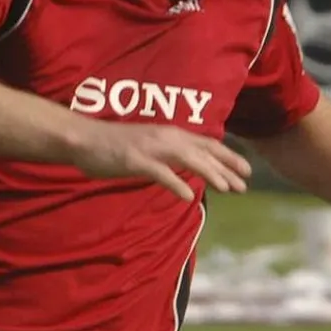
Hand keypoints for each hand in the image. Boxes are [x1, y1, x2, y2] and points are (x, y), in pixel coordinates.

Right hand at [67, 121, 250, 202]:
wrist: (83, 138)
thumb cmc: (114, 145)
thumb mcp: (148, 147)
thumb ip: (169, 155)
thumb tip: (188, 169)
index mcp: (169, 134)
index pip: (206, 144)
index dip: (228, 156)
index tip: (246, 170)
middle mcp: (165, 137)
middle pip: (204, 152)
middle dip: (227, 168)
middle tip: (245, 185)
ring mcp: (151, 148)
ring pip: (188, 159)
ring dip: (210, 173)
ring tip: (227, 188)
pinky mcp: (135, 160)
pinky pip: (160, 172)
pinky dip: (175, 183)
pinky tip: (188, 196)